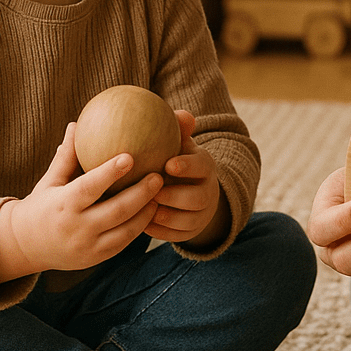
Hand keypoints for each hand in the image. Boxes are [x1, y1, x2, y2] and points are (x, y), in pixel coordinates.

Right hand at [0, 122, 163, 283]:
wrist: (25, 247)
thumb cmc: (41, 206)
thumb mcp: (49, 181)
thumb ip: (65, 156)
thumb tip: (76, 124)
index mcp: (63, 206)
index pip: (90, 188)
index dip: (110, 173)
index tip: (130, 156)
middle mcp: (76, 229)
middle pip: (116, 211)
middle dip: (140, 193)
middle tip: (158, 175)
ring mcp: (87, 247)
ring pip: (125, 231)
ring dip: (146, 212)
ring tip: (162, 192)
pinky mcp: (96, 259)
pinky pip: (123, 243)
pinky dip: (139, 227)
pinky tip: (151, 210)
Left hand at [145, 110, 224, 246]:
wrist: (191, 189)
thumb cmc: (176, 160)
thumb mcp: (180, 145)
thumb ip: (179, 130)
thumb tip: (182, 114)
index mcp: (205, 166)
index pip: (202, 165)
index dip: (187, 166)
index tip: (168, 164)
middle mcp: (208, 190)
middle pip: (197, 198)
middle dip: (174, 196)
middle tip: (152, 193)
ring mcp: (201, 214)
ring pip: (188, 220)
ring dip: (166, 216)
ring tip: (145, 210)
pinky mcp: (191, 232)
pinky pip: (177, 235)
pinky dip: (160, 230)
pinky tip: (141, 223)